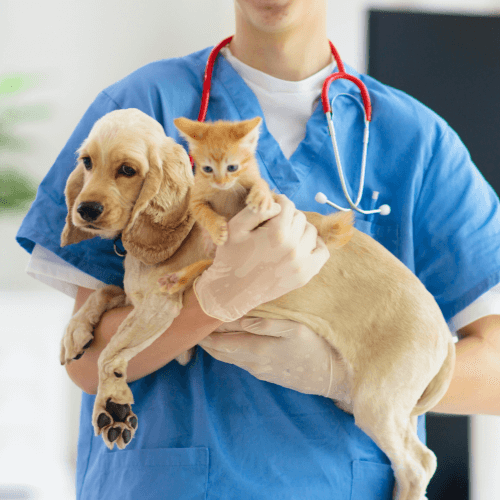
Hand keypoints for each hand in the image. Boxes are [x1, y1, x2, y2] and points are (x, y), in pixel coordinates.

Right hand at [194, 195, 329, 321]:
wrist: (232, 291)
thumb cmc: (230, 256)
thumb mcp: (235, 227)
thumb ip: (257, 210)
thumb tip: (278, 203)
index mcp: (276, 233)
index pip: (287, 205)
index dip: (278, 201)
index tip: (271, 208)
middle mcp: (293, 247)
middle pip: (300, 217)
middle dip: (288, 216)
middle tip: (275, 223)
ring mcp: (301, 263)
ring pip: (311, 232)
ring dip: (300, 229)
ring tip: (286, 234)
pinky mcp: (305, 275)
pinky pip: (322, 252)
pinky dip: (315, 244)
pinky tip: (301, 244)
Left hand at [199, 317, 348, 398]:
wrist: (328, 377)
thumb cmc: (313, 348)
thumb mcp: (293, 329)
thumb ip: (264, 323)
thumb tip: (238, 318)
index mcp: (256, 349)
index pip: (220, 340)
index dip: (205, 331)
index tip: (194, 317)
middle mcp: (251, 362)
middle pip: (218, 351)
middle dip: (204, 339)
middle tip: (192, 324)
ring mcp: (256, 370)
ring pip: (226, 358)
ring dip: (213, 346)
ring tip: (205, 330)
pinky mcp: (262, 373)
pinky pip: (237, 361)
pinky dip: (226, 350)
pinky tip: (227, 341)